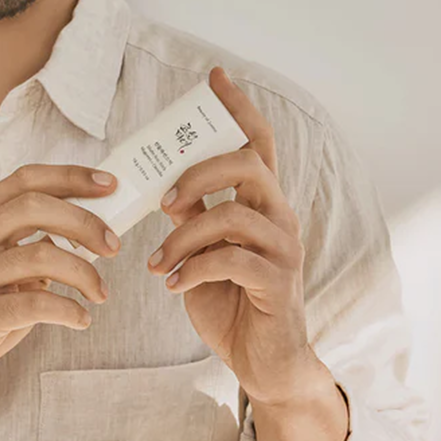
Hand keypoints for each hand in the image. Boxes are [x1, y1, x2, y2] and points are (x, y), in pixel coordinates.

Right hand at [0, 164, 121, 415]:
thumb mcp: (0, 266)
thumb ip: (34, 242)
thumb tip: (94, 226)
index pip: (25, 179)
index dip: (70, 176)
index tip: (109, 183)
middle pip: (33, 207)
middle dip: (84, 222)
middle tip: (114, 246)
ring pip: (39, 255)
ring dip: (84, 273)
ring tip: (100, 293)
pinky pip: (35, 304)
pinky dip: (69, 310)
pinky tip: (81, 319)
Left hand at [147, 66, 324, 408]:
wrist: (265, 363)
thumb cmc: (234, 302)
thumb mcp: (204, 253)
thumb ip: (194, 219)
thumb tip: (167, 188)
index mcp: (261, 204)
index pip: (257, 142)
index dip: (238, 107)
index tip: (215, 77)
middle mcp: (279, 217)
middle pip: (248, 163)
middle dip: (197, 172)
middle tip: (163, 201)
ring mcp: (284, 249)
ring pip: (232, 214)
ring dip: (183, 238)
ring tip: (157, 264)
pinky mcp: (278, 282)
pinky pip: (232, 260)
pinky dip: (193, 270)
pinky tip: (175, 286)